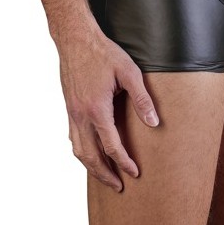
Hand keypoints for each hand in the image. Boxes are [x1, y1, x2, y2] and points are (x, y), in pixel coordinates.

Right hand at [58, 32, 159, 190]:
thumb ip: (142, 99)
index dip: (124, 162)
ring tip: (105, 175)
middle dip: (105, 174)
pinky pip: (73, 137)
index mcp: (97, 108)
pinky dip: (82, 151)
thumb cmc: (103, 52)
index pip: (111, 145)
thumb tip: (154, 123)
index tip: (135, 173)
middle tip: (118, 186)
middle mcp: (81, 115)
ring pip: (78, 150)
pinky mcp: (68, 107)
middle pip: (91, 156)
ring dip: (91, 166)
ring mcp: (71, 112)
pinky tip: (90, 152)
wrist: (75, 38)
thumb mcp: (129, 71)